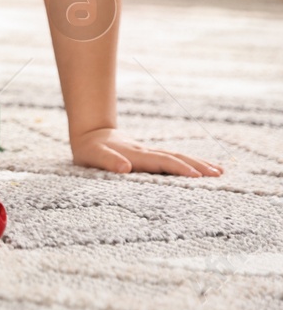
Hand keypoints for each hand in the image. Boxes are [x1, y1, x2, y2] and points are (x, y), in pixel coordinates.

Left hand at [71, 127, 223, 176]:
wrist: (91, 134)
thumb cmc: (90, 150)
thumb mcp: (93, 156)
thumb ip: (108, 160)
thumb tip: (125, 168)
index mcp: (135, 155)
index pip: (161, 162)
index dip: (179, 168)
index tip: (197, 175)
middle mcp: (147, 153)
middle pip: (176, 158)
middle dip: (197, 165)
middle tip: (218, 174)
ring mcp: (151, 153)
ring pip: (178, 157)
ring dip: (198, 163)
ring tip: (220, 171)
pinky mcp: (152, 157)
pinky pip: (174, 160)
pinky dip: (191, 163)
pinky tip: (204, 169)